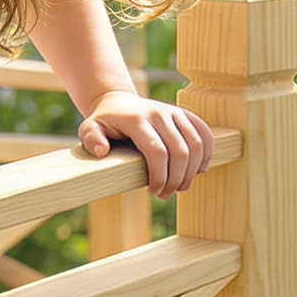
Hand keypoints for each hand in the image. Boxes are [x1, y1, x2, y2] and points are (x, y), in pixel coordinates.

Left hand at [77, 91, 213, 198]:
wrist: (118, 103)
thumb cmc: (104, 123)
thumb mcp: (89, 129)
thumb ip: (91, 139)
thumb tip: (102, 151)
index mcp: (137, 119)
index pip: (157, 151)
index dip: (160, 176)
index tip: (154, 192)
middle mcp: (159, 113)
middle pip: (180, 152)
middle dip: (176, 179)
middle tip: (166, 194)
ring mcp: (175, 112)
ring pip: (196, 145)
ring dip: (192, 172)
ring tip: (180, 186)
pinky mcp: (185, 114)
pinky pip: (205, 133)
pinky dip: (207, 154)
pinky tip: (198, 170)